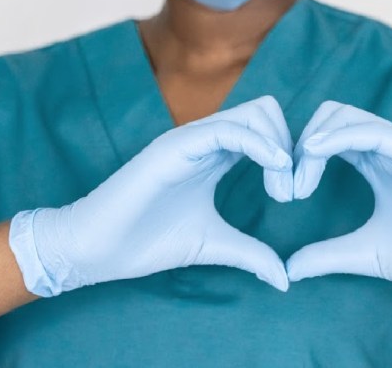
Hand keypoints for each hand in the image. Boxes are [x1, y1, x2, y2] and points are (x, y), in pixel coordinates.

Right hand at [9, 96, 294, 296]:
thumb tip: (285, 278)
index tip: (295, 193)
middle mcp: (205, 140)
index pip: (265, 130)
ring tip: (282, 189)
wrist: (96, 248)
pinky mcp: (175, 146)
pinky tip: (274, 168)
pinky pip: (227, 130)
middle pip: (266, 112)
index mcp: (214, 156)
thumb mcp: (213, 245)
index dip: (289, 155)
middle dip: (291, 145)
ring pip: (253, 113)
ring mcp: (190, 140)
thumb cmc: (146, 241)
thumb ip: (250, 254)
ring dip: (280, 145)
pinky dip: (259, 144)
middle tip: (292, 191)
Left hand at [286, 101, 391, 323]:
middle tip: (286, 188)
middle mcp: (389, 149)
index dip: (298, 155)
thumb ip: (328, 255)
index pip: (327, 137)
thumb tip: (288, 269)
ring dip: (312, 142)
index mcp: (377, 165)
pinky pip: (373, 131)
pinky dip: (339, 136)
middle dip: (299, 145)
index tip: (283, 192)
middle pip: (329, 117)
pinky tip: (315, 155)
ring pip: (346, 116)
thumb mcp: (366, 254)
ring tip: (299, 183)